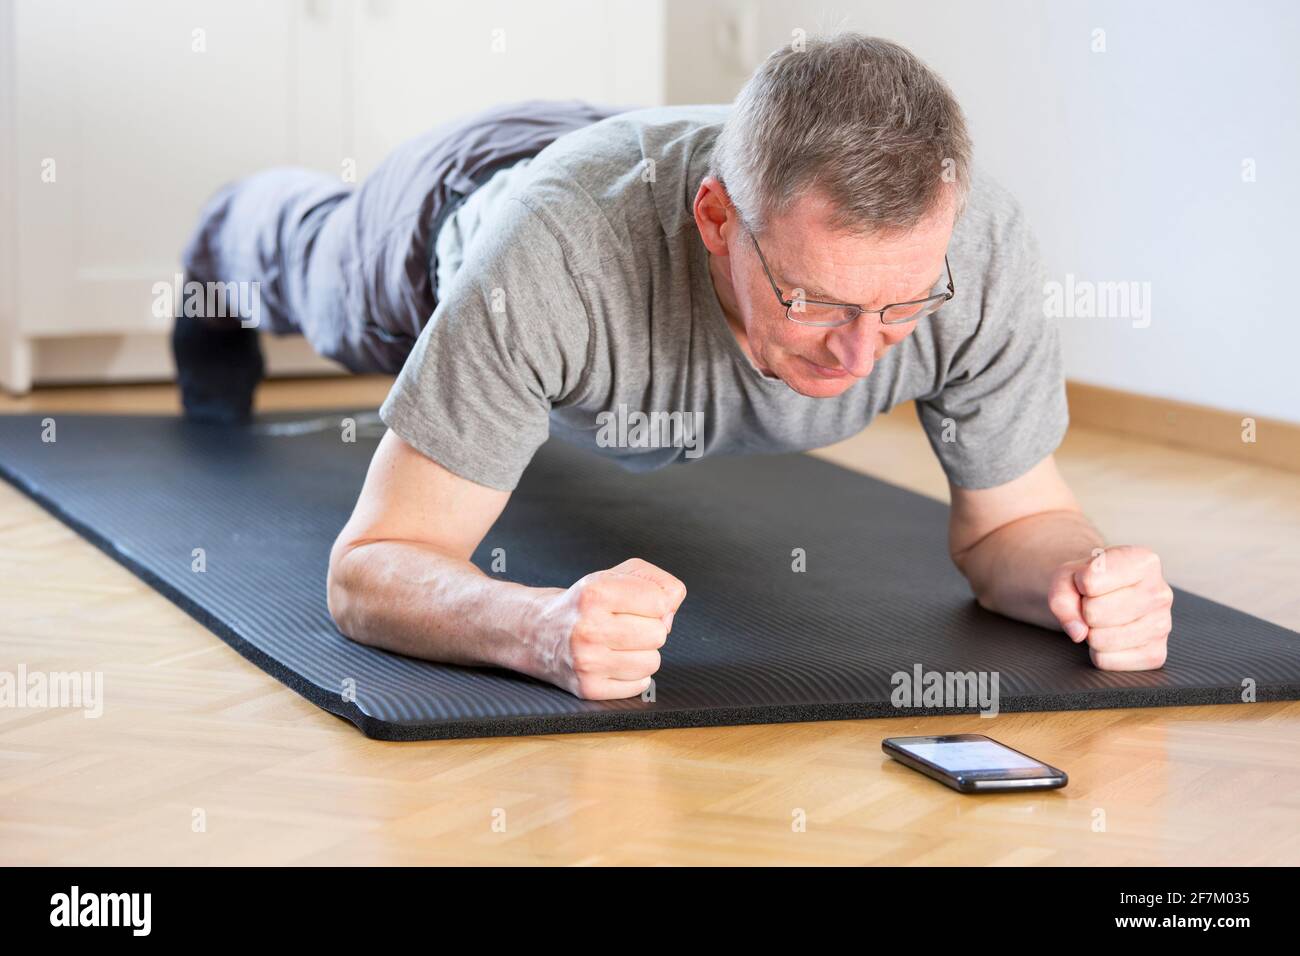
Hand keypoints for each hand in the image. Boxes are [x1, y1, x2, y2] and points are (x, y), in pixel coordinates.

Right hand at [533, 558, 686, 699]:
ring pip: (652, 662)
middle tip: (624, 626)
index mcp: (595, 592)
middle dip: (648, 629)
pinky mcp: (588, 688)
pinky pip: (639, 685)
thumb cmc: (583, 604)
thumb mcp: (615, 576)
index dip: (656, 603)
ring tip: (618, 644)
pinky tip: (612, 662)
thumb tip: (671, 610)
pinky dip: (632, 675)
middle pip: (658, 634)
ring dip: (642, 653)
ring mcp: (587, 661)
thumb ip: (656, 581)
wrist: (536, 631)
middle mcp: (589, 627)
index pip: (660, 602)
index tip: (638, 604)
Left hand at [1047, 545, 1172, 670]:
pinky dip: (1098, 652)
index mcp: (1144, 561)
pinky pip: (1106, 661)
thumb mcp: (1067, 575)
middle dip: (1084, 610)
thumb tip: (1079, 632)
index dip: (1079, 583)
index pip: (1090, 582)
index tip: (1090, 580)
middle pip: (1095, 613)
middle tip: (1095, 603)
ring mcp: (1162, 625)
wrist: (1105, 594)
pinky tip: (1111, 635)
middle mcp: (1161, 592)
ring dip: (1090, 633)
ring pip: (1101, 640)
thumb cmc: (1090, 580)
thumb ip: (1061, 596)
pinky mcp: (1156, 654)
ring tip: (1103, 619)